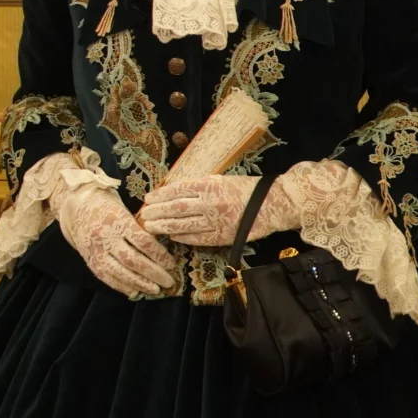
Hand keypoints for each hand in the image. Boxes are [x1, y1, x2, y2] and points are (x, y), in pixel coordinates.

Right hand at [54, 183, 177, 296]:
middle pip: (133, 260)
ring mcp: (96, 250)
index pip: (143, 241)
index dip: (159, 255)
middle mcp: (106, 236)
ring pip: (120, 271)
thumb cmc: (107, 207)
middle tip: (168, 281)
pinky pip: (106, 276)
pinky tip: (135, 291)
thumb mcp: (125, 211)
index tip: (171, 263)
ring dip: (140, 283)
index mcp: (118, 220)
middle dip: (154, 273)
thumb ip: (139, 228)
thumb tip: (161, 251)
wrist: (77, 208)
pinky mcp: (90, 259)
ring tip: (155, 289)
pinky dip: (121, 286)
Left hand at [139, 175, 298, 246]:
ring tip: (150, 227)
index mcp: (209, 185)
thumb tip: (173, 191)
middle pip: (177, 208)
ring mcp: (217, 221)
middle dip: (157, 212)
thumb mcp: (221, 179)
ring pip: (184, 225)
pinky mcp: (224, 236)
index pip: (178, 190)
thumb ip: (199, 185)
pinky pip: (198, 238)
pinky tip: (172, 237)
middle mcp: (211, 202)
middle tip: (143, 215)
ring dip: (165, 226)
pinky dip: (183, 237)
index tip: (147, 198)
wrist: (274, 204)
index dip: (160, 195)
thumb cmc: (245, 188)